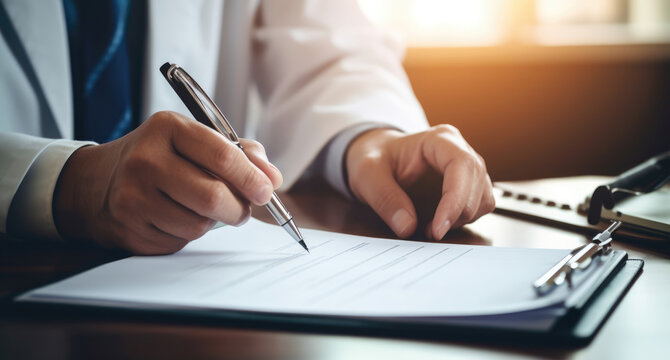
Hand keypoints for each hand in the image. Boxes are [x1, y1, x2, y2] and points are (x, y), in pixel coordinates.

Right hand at [53, 111, 281, 254]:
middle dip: (238, 208)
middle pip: (213, 196)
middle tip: (242, 208)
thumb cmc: (161, 158)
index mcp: (168, 128)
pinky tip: (176, 217)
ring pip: (199, 224)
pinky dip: (188, 234)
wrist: (98, 182)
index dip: (252, 178)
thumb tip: (273, 178)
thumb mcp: (196, 141)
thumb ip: (241, 154)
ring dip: (213, 222)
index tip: (267, 191)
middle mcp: (146, 159)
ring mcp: (133, 196)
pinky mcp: (130, 228)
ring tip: (204, 209)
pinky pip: (180, 241)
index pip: (223, 155)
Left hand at [346, 125, 493, 239]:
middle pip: (478, 184)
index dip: (456, 199)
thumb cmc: (373, 158)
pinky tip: (438, 223)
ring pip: (483, 198)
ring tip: (431, 227)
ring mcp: (467, 169)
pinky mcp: (467, 187)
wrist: (376, 157)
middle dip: (457, 214)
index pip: (462, 165)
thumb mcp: (366, 174)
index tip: (439, 228)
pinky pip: (479, 207)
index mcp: (439, 139)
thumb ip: (384, 198)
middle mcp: (460, 150)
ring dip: (461, 219)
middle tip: (430, 232)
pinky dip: (463, 220)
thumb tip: (407, 226)